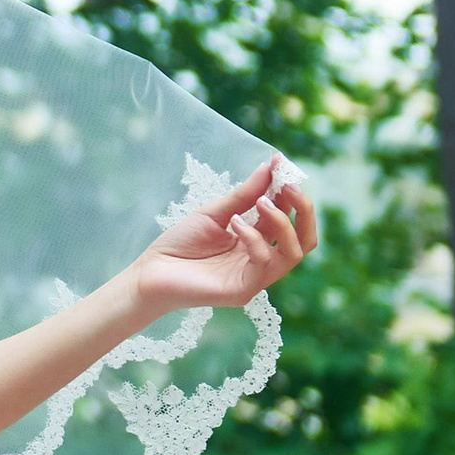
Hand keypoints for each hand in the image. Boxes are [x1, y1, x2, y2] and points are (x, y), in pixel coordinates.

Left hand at [130, 160, 316, 315]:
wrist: (150, 273)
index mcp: (256, 241)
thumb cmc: (179, 244)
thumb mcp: (215, 213)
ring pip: (293, 253)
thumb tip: (270, 167)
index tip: (282, 164)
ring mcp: (254, 278)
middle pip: (305, 240)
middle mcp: (261, 260)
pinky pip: (263, 263)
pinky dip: (254, 238)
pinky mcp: (243, 291)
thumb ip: (244, 195)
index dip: (289, 191)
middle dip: (303, 209)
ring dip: (282, 222)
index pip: (288, 217)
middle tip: (287, 185)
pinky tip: (235, 223)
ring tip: (261, 201)